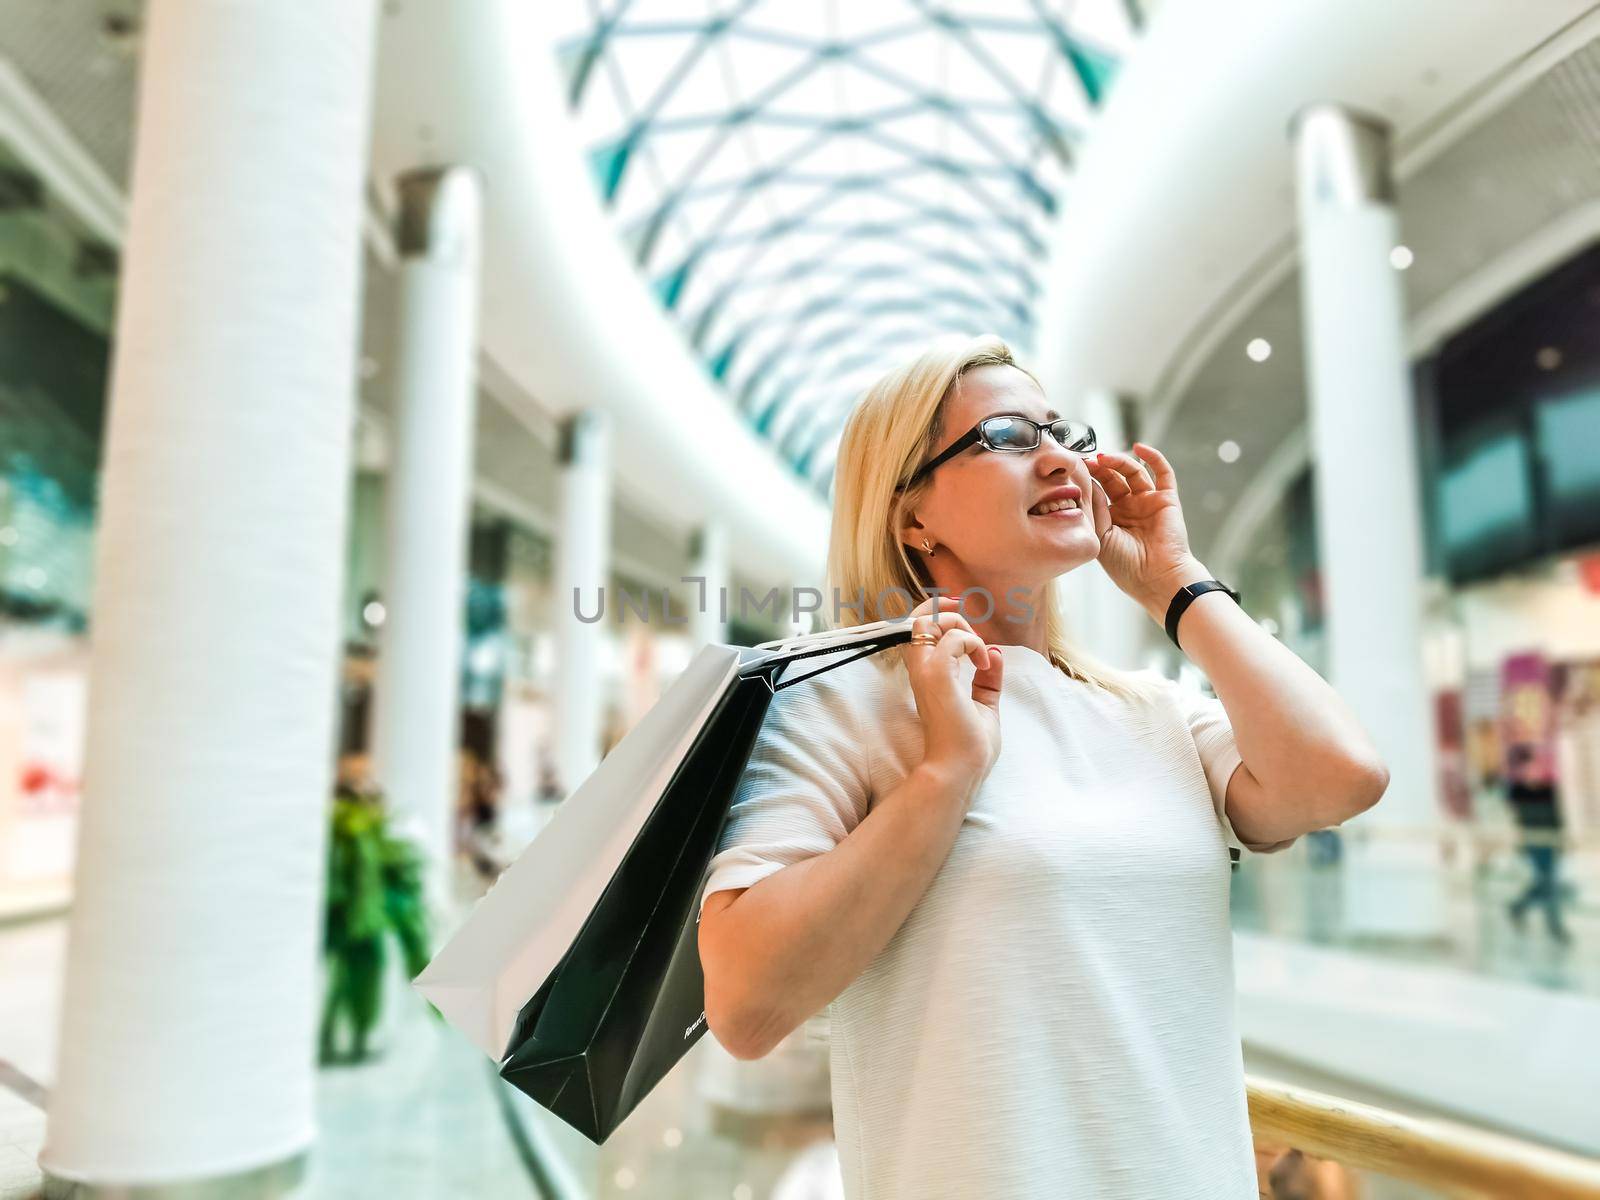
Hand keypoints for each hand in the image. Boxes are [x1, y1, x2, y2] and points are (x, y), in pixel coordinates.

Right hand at [902, 596, 1003, 783]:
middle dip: (943, 610)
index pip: (920, 635)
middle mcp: (921, 672)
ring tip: (978, 650)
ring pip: (927, 623)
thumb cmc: (968, 748)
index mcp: (928, 679)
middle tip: (969, 620)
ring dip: (959, 625)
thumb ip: (987, 681)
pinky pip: (952, 639)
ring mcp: (926, 673)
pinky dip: (972, 642)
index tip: (960, 612)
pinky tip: (983, 663)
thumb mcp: (984, 707)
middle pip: (917, 621)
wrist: (960, 771)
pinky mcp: (937, 676)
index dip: (937, 616)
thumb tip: (995, 653)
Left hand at [1085, 443, 1209, 615]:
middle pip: (1113, 478)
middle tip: (1085, 461)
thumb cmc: (1125, 565)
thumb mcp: (1100, 536)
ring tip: (1103, 458)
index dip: (1087, 479)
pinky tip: (1139, 447)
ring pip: (1133, 472)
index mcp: (1112, 519)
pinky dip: (1153, 457)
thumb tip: (1087, 483)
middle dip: (1099, 468)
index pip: (1098, 491)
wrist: (1155, 578)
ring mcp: (1148, 502)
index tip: (1073, 469)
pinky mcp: (1166, 499)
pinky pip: (1163, 472)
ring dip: (1118, 461)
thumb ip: (1094, 509)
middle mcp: (1130, 508)